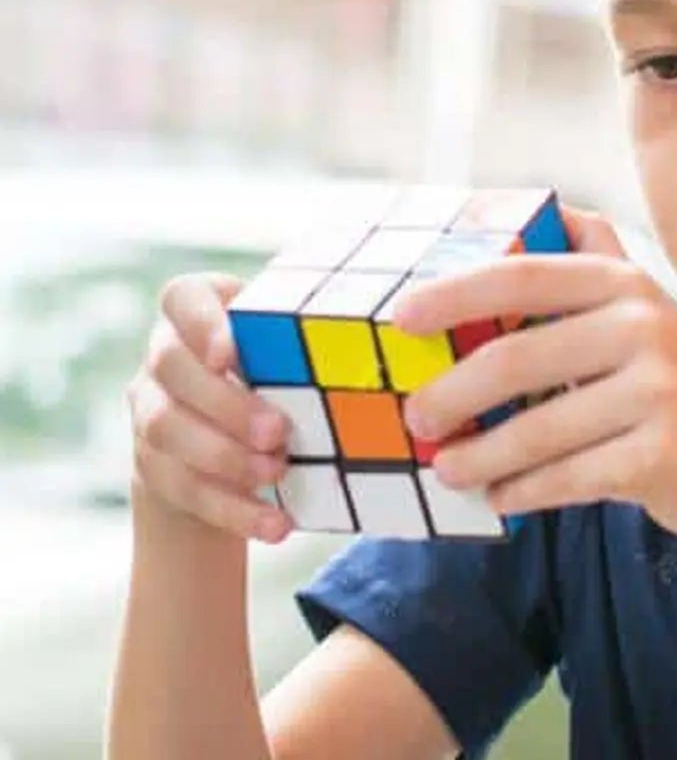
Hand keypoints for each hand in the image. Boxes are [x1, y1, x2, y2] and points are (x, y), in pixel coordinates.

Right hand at [125, 271, 291, 542]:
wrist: (217, 432)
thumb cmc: (269, 365)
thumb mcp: (280, 337)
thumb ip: (302, 327)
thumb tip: (382, 328)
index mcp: (195, 307)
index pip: (181, 298)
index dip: (201, 324)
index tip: (228, 354)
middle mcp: (162, 353)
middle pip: (173, 370)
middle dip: (225, 404)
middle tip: (277, 431)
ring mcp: (148, 409)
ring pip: (167, 430)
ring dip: (225, 457)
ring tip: (276, 472)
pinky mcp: (152, 464)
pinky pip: (182, 488)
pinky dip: (232, 509)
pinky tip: (274, 523)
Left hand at [393, 205, 676, 545]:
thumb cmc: (675, 387)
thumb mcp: (640, 314)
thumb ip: (577, 277)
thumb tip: (478, 248)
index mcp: (624, 283)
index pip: (523, 276)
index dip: (455, 292)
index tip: (399, 318)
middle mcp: (643, 325)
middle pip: (516, 358)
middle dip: (451, 393)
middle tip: (413, 418)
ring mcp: (658, 389)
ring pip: (536, 429)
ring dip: (479, 456)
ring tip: (448, 469)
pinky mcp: (661, 453)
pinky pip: (567, 477)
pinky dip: (525, 491)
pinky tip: (502, 497)